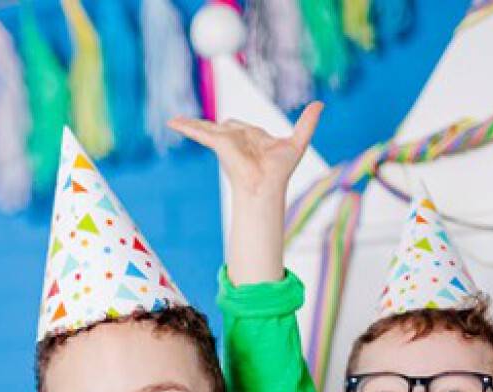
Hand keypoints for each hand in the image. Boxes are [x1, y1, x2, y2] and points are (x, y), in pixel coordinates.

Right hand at [168, 101, 322, 202]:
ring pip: (206, 127)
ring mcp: (226, 141)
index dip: (236, 127)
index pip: (240, 127)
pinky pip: (199, 131)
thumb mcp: (297, 142)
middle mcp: (236, 139)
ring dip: (191, 124)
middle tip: (193, 125)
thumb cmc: (280, 172)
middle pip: (221, 126)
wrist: (266, 186)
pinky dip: (186, 126)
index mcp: (251, 139)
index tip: (227, 126)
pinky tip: (172, 121)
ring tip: (173, 120)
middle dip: (207, 126)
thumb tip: (320, 104)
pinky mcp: (219, 143)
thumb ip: (307, 123)